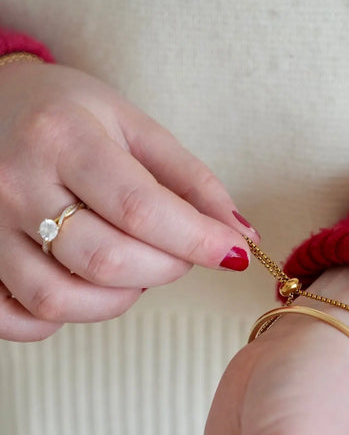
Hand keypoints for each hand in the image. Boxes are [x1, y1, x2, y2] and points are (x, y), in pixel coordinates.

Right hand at [0, 60, 255, 340]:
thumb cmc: (67, 113)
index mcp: (61, 138)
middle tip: (179, 251)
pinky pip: (15, 320)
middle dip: (165, 269)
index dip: (197, 240)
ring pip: (59, 299)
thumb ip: (191, 180)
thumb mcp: (134, 126)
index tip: (234, 254)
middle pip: (105, 261)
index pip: (139, 208)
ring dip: (118, 299)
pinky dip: (58, 321)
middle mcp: (15, 184)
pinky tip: (82, 288)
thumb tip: (240, 236)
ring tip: (134, 267)